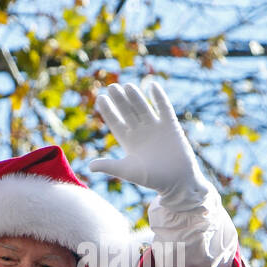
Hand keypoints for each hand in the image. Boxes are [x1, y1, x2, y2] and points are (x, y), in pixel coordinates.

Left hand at [90, 81, 210, 208]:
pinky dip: (159, 98)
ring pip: (143, 107)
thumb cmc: (151, 179)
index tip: (99, 98)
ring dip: (135, 96)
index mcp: (128, 141)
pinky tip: (152, 86)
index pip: (115, 122)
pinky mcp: (170, 126)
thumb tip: (89, 166)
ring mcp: (155, 127)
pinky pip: (164, 108)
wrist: (176, 181)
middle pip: (127, 112)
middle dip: (119, 100)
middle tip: (111, 86)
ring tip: (127, 85)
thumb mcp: (127, 170)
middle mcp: (140, 132)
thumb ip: (109, 166)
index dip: (108, 111)